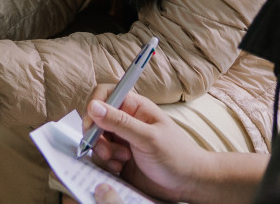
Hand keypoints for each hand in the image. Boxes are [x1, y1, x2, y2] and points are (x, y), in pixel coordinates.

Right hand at [82, 88, 205, 202]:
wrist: (189, 185)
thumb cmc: (177, 156)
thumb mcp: (148, 138)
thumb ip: (120, 122)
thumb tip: (93, 106)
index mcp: (134, 107)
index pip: (106, 94)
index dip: (94, 105)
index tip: (91, 124)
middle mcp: (125, 121)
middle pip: (96, 119)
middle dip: (96, 135)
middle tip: (106, 150)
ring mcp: (121, 140)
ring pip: (97, 140)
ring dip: (103, 151)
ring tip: (121, 160)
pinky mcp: (119, 158)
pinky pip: (101, 158)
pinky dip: (106, 164)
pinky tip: (120, 168)